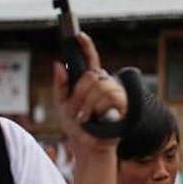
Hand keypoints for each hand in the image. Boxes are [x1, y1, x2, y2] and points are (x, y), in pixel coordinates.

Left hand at [52, 32, 126, 152]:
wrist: (89, 148)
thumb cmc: (77, 128)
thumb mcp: (61, 105)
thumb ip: (60, 84)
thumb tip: (58, 64)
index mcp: (91, 83)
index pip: (90, 60)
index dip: (86, 46)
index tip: (79, 35)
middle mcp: (105, 84)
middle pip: (91, 75)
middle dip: (80, 95)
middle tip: (79, 112)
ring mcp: (116, 93)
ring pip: (98, 87)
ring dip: (88, 106)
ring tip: (87, 118)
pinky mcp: (124, 104)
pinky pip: (109, 97)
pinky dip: (98, 109)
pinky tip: (98, 118)